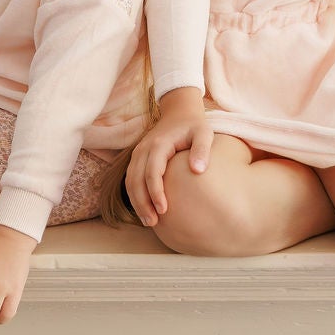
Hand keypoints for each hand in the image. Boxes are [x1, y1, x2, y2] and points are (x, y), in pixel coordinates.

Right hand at [124, 88, 214, 227]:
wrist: (179, 112)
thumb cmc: (194, 125)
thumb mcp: (204, 133)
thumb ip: (202, 150)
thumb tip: (197, 171)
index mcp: (159, 144)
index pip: (152, 171)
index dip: (155, 192)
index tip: (164, 210)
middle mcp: (144, 148)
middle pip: (136, 179)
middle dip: (142, 202)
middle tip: (153, 223)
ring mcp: (138, 153)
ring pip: (130, 181)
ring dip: (136, 202)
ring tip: (148, 221)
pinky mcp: (138, 158)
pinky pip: (131, 179)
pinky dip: (135, 195)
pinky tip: (145, 209)